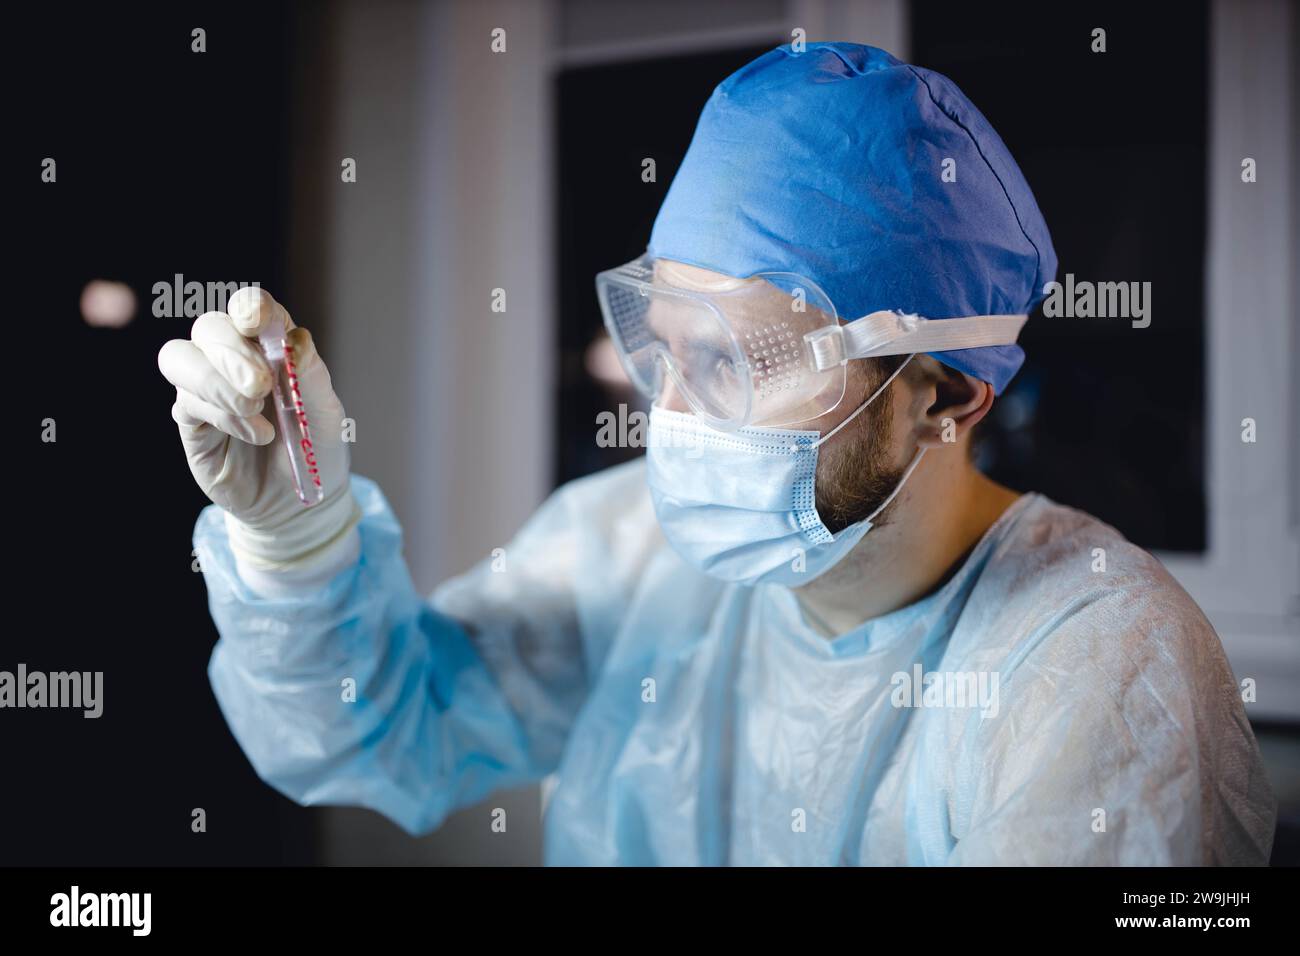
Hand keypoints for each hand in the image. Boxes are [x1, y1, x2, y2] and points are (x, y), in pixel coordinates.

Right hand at [158, 287, 355, 566]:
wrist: (299, 500)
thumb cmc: (314, 447)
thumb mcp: (325, 413)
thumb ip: (312, 374)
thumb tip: (296, 337)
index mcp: (269, 344)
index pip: (250, 309)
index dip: (249, 307)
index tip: (255, 320)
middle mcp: (231, 358)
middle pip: (209, 327)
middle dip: (232, 353)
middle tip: (262, 386)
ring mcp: (205, 387)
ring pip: (180, 358)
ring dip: (217, 382)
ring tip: (256, 410)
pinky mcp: (190, 420)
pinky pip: (186, 402)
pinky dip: (223, 416)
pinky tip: (256, 434)